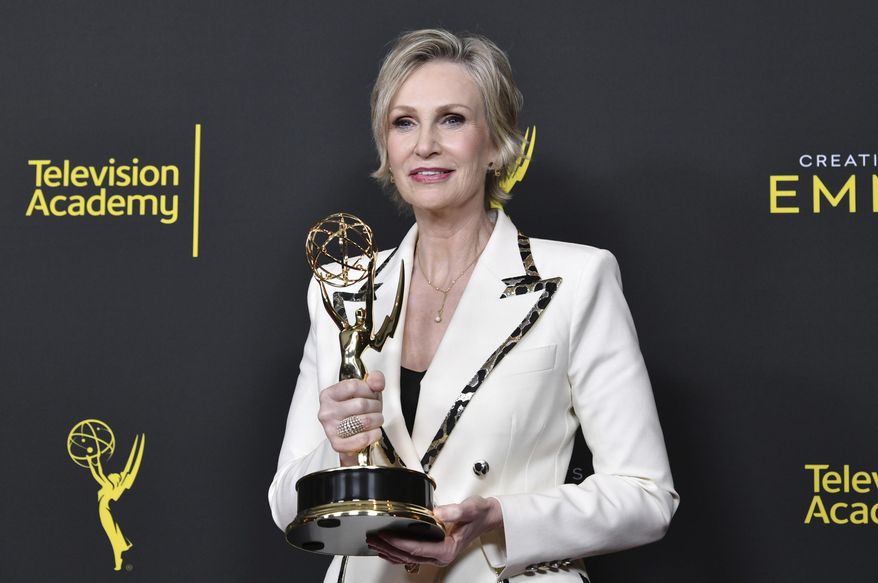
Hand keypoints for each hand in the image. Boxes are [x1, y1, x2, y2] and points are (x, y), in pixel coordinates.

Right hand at [317, 371, 384, 465]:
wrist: (350, 434)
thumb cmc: (356, 410)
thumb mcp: (365, 391)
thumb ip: (373, 380)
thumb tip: (377, 383)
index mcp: (329, 395)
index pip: (353, 386)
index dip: (369, 390)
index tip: (371, 394)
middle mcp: (326, 412)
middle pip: (361, 404)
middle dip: (376, 406)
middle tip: (376, 409)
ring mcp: (330, 429)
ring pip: (364, 421)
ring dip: (377, 420)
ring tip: (376, 419)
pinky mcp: (337, 444)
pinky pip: (362, 439)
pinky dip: (374, 435)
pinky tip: (374, 431)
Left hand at [366, 496, 503, 566]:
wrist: (486, 517)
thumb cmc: (479, 514)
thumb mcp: (470, 508)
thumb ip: (455, 511)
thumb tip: (438, 512)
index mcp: (447, 549)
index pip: (416, 548)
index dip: (398, 542)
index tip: (384, 535)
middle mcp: (440, 556)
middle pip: (408, 556)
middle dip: (388, 548)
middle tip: (373, 538)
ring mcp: (436, 555)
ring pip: (407, 558)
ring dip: (389, 551)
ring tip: (374, 543)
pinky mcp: (433, 550)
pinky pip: (411, 555)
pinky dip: (396, 552)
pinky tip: (387, 548)